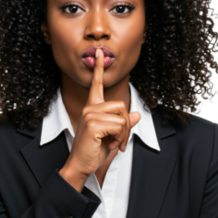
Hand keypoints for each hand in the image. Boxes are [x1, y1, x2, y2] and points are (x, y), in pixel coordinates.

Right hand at [60, 49, 140, 190]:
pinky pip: (119, 126)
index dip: (99, 68)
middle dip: (127, 125)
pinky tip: (110, 145)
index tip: (100, 52)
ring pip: (122, 117)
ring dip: (124, 134)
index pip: (96, 84)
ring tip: (115, 144)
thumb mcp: (112, 135)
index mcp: (92, 107)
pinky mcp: (92, 124)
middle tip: (120, 140)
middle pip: (121, 105)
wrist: (80, 165)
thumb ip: (123, 123)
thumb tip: (136, 114)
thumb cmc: (93, 150)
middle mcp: (90, 107)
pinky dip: (120, 138)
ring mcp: (90, 114)